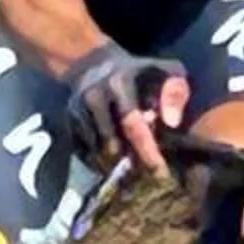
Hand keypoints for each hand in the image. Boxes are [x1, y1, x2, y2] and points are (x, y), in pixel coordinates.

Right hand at [61, 42, 190, 175]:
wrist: (93, 64)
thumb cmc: (139, 73)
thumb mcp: (165, 71)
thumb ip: (176, 92)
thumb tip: (171, 122)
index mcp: (119, 83)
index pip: (132, 123)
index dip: (147, 150)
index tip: (161, 173)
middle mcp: (94, 96)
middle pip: (111, 143)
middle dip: (131, 165)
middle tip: (148, 179)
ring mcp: (77, 110)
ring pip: (97, 152)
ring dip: (116, 166)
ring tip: (134, 175)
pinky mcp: (68, 121)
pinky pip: (84, 153)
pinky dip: (100, 164)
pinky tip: (115, 165)